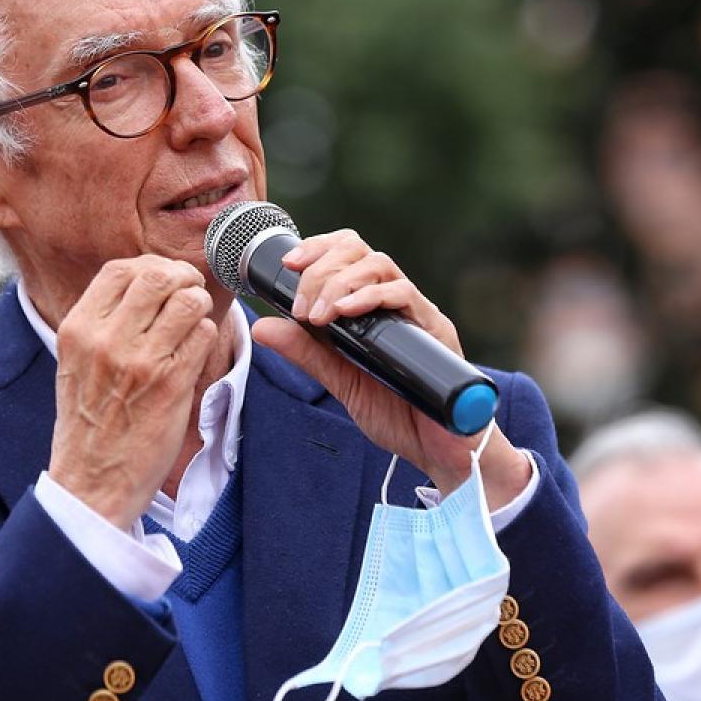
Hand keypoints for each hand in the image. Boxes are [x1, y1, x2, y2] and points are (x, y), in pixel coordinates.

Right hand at [49, 256, 217, 529]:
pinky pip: (204, 335)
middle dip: (182, 279)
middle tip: (189, 295)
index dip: (151, 267)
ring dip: (199, 308)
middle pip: (158, 276)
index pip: (121, 269)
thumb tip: (143, 283)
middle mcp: (106, 339)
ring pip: (188, 301)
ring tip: (194, 326)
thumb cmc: (89, 422)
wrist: (91, 481)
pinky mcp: (171, 385)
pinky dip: (207, 337)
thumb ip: (103, 322)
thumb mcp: (76, 362)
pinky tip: (195, 355)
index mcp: (78, 329)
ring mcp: (140, 361)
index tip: (165, 280)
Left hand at [249, 230, 529, 507]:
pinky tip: (345, 312)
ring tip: (319, 314)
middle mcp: (395, 301)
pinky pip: (404, 295)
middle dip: (322, 267)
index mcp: (372, 307)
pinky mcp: (435, 329)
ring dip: (340, 282)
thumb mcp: (341, 381)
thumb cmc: (397, 414)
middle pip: (359, 250)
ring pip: (379, 264)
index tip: (288, 265)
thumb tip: (262, 327)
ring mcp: (416, 312)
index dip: (317, 248)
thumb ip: (306, 353)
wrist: (439, 451)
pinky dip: (370, 297)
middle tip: (303, 306)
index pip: (347, 253)